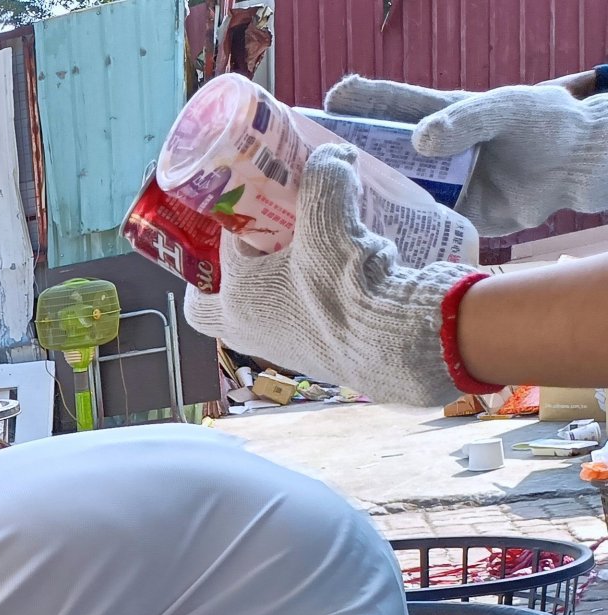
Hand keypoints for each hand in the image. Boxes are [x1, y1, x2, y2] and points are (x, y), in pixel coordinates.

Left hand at [183, 145, 472, 408]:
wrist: (389, 344)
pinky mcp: (310, 359)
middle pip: (210, 305)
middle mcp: (246, 330)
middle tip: (245, 248)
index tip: (257, 201)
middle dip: (220, 278)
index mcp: (234, 298)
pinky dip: (301, 302)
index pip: (219, 251)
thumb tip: (331, 155)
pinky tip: (332, 280)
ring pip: (252, 315)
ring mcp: (276, 350)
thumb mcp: (329, 218)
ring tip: (297, 255)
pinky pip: (291, 326)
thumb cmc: (343, 286)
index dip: (236, 221)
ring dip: (267, 286)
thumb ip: (326, 178)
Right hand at [326, 75, 607, 235]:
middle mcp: (426, 152)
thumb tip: (421, 140)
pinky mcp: (444, 216)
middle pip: (374, 156)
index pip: (386, 107)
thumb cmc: (544, 126)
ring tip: (318, 220)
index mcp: (436, 116)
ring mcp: (433, 185)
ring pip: (385, 194)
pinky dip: (388, 236)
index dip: (352, 106)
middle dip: (338, 163)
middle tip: (300, 175)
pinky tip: (360, 250)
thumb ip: (466, 121)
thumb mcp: (507, 111)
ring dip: (356, 205)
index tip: (319, 110)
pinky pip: (410, 226)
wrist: (572, 172)